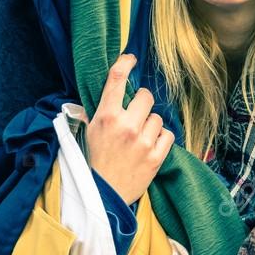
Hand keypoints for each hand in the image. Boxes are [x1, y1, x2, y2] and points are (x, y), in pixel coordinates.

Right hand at [85, 54, 174, 204]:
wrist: (102, 195)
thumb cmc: (93, 162)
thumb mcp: (86, 134)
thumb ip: (93, 113)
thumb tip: (102, 95)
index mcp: (105, 117)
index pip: (116, 80)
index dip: (125, 63)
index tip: (131, 58)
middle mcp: (126, 125)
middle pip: (145, 96)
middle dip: (141, 103)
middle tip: (134, 115)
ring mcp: (143, 141)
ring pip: (157, 117)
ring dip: (151, 124)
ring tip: (139, 137)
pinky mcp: (156, 156)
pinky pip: (167, 134)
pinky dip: (161, 138)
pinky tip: (150, 146)